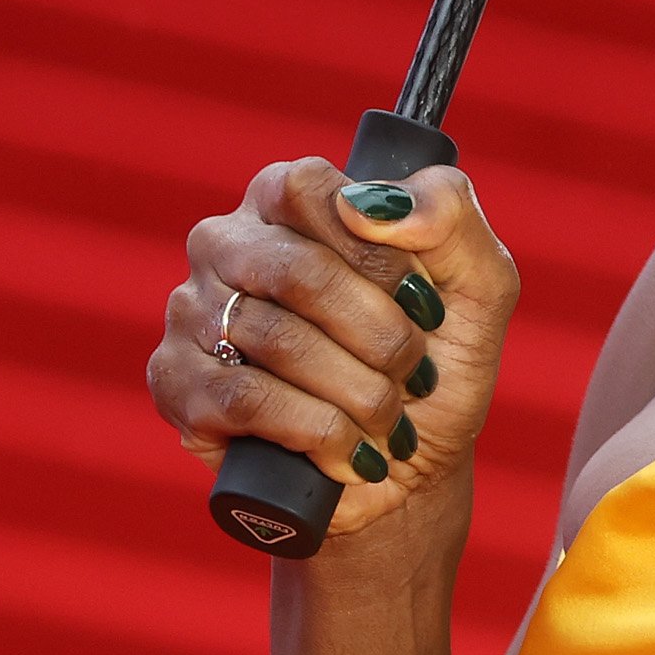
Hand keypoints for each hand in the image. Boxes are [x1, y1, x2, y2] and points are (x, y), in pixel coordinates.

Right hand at [151, 159, 520, 544]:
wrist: (410, 466)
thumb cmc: (438, 359)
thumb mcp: (478, 280)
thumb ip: (447, 211)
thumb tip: (370, 203)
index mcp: (288, 201)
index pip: (307, 187)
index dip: (376, 251)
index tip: (424, 300)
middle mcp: (226, 245)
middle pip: (299, 271)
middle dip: (381, 335)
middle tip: (415, 371)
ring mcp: (192, 314)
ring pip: (277, 340)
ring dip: (360, 391)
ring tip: (388, 416)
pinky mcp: (177, 386)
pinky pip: (246, 400)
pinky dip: (321, 431)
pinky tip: (351, 449)